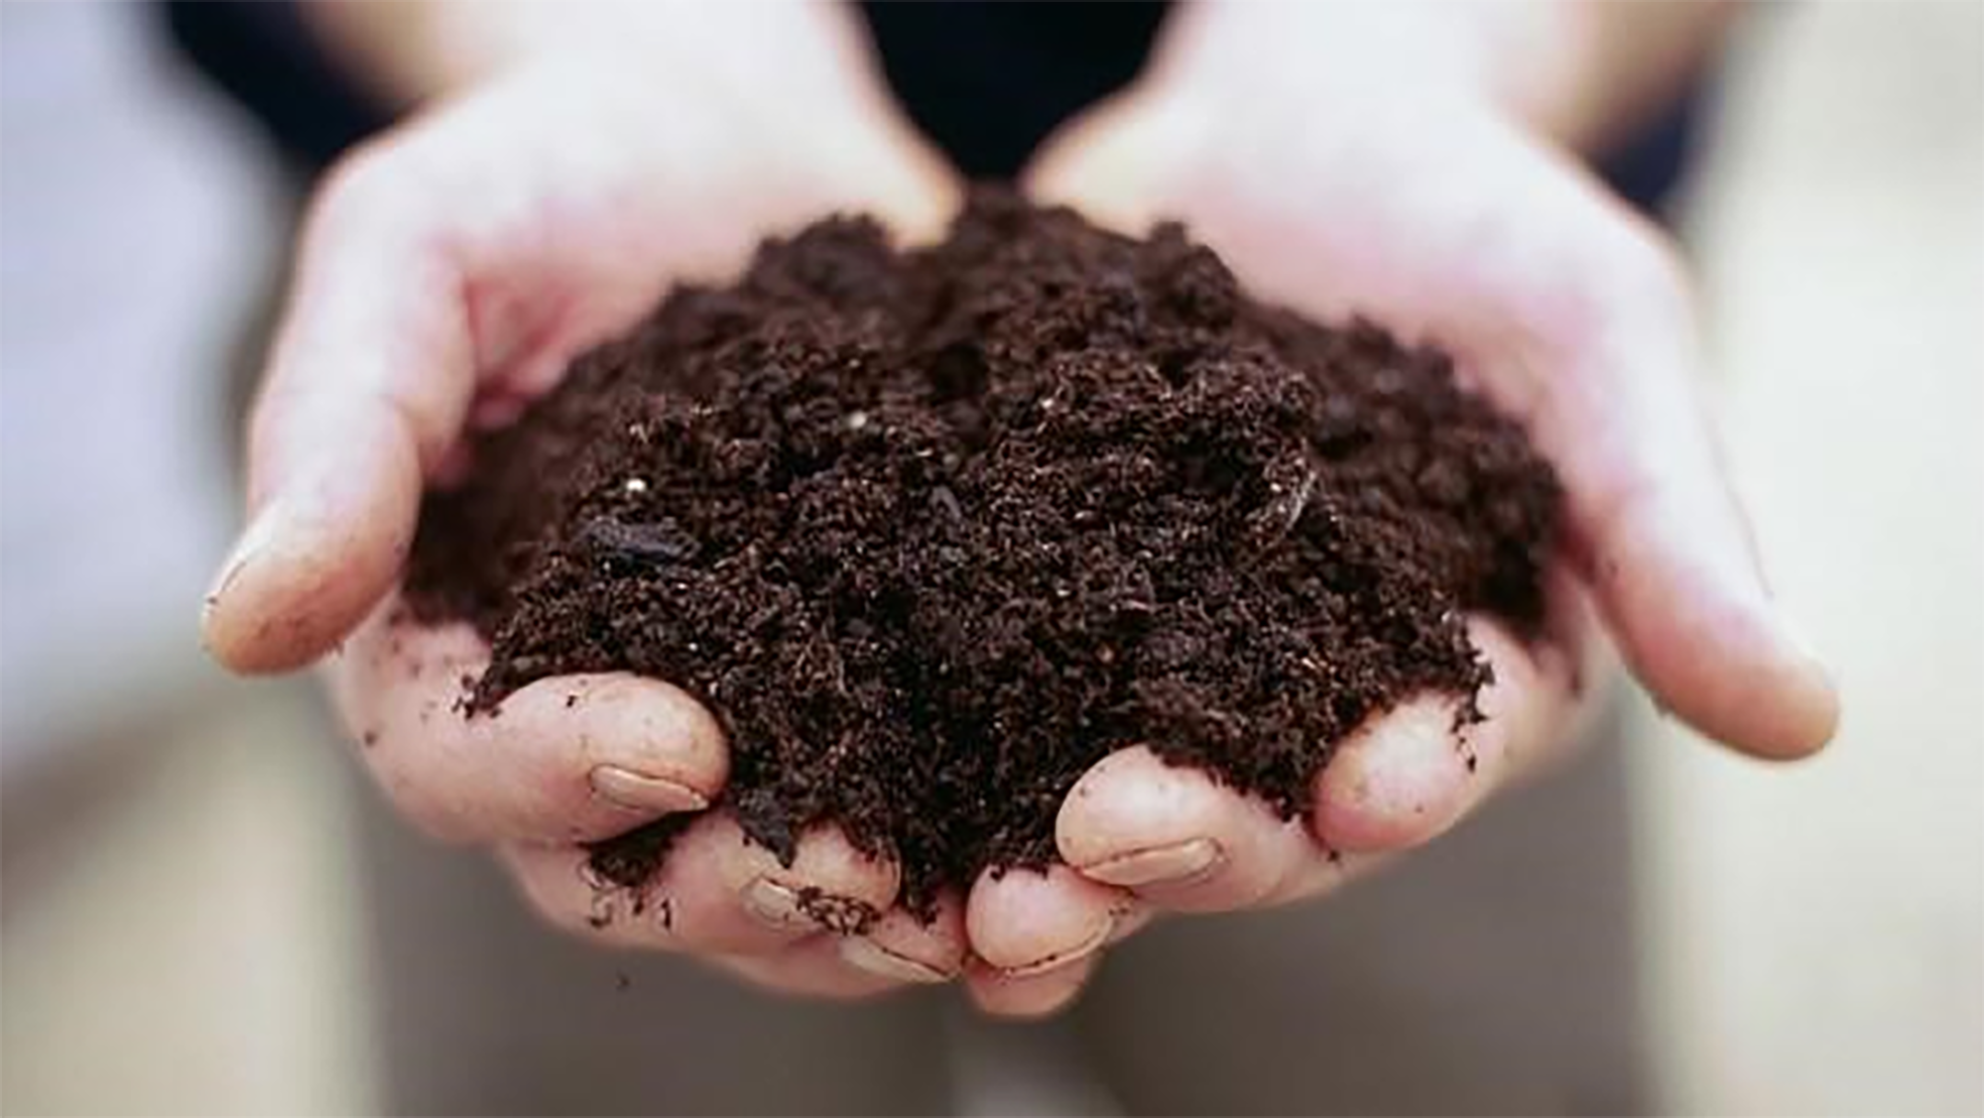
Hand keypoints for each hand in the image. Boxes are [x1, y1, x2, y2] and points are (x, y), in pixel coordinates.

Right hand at [201, 2, 971, 998]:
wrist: (722, 129)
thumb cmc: (543, 177)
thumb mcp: (416, 260)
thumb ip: (341, 433)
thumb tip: (239, 629)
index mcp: (456, 638)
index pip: (462, 761)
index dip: (553, 775)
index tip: (673, 737)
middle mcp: (596, 708)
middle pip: (632, 868)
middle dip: (736, 884)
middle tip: (844, 868)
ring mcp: (751, 706)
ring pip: (784, 876)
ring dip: (874, 917)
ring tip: (978, 912)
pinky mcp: (885, 676)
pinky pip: (925, 796)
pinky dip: (988, 844)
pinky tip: (1077, 854)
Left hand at [953, 3, 1839, 1016]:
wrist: (1301, 118)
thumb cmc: (1478, 218)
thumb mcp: (1590, 338)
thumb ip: (1671, 524)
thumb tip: (1812, 724)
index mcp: (1453, 672)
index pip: (1432, 760)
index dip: (1396, 790)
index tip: (1354, 801)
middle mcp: (1296, 700)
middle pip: (1246, 806)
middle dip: (1179, 845)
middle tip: (1088, 862)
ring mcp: (1151, 655)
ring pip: (1087, 777)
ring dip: (1023, 850)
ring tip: (950, 897)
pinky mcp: (1028, 588)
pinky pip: (965, 670)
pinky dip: (910, 726)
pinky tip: (840, 764)